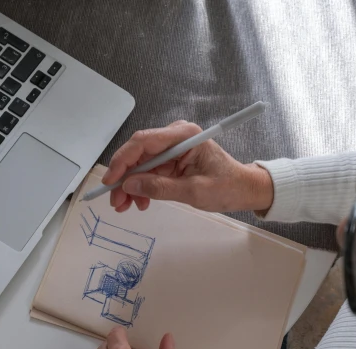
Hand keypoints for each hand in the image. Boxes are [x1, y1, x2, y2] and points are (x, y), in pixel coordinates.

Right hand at [103, 120, 273, 212]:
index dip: (122, 161)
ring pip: (139, 165)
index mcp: (184, 136)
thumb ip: (159, 188)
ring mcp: (171, 148)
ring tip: (127, 207)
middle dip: (124, 178)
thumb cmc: (228, 186)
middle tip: (116, 201)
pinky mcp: (170, 160)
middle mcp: (174, 137)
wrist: (244, 189)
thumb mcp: (193, 191)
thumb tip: (129, 186)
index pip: (143, 142)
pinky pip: (148, 172)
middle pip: (137, 153)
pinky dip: (140, 187)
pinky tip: (140, 202)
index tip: (110, 181)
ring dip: (130, 186)